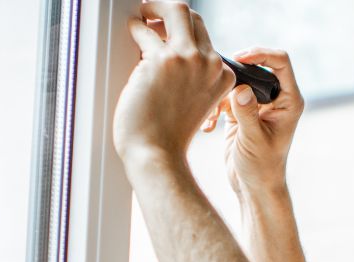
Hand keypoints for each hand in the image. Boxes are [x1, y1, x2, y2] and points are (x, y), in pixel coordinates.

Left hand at [112, 2, 233, 165]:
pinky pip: (144, 31)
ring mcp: (188, 59)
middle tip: (152, 13)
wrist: (156, 154)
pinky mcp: (161, 60)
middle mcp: (209, 64)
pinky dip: (136, 29)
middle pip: (192, 16)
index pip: (205, 38)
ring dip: (152, 9)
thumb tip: (168, 43)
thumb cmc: (168, 133)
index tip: (166, 30)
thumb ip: (193, 75)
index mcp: (221, 76)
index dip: (183, 30)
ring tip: (141, 18)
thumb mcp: (196, 100)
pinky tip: (131, 33)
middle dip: (169, 9)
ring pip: (174, 9)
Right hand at [200, 48, 304, 195]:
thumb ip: (247, 114)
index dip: (260, 54)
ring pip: (237, 81)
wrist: (253, 188)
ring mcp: (257, 104)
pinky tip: (209, 125)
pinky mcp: (240, 111)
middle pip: (255, 67)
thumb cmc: (262, 168)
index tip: (239, 58)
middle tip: (217, 84)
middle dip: (234, 74)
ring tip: (212, 115)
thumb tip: (240, 89)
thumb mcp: (253, 141)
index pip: (280, 62)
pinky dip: (214, 107)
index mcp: (289, 101)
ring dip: (220, 94)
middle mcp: (275, 98)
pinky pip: (225, 97)